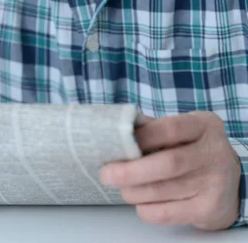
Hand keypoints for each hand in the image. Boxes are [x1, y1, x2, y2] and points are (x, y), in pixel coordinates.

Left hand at [99, 111, 240, 229]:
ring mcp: (214, 182)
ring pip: (166, 190)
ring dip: (136, 191)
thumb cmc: (196, 148)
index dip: (143, 137)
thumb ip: (157, 128)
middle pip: (168, 163)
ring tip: (122, 188)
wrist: (232, 180)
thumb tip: (119, 131)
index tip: (119, 142)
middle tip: (107, 174)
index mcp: (204, 126)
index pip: (171, 129)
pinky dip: (148, 209)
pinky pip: (171, 213)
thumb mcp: (186, 129)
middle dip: (132, 171)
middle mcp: (213, 153)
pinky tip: (139, 203)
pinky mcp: (209, 209)